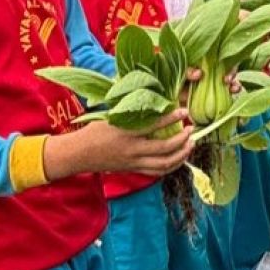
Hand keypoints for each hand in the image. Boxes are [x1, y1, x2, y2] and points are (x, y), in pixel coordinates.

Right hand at [43, 111, 192, 179]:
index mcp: (125, 133)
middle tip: (191, 130)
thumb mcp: (110, 116)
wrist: (78, 154)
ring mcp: (133, 163)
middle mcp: (131, 150)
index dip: (171, 118)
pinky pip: (157, 172)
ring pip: (164, 164)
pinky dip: (172, 166)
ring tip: (191, 144)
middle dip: (182, 140)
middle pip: (164, 149)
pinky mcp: (134, 170)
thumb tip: (150, 97)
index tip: (184, 111)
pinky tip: (180, 157)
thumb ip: (130, 111)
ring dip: (181, 155)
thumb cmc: (94, 131)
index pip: (153, 126)